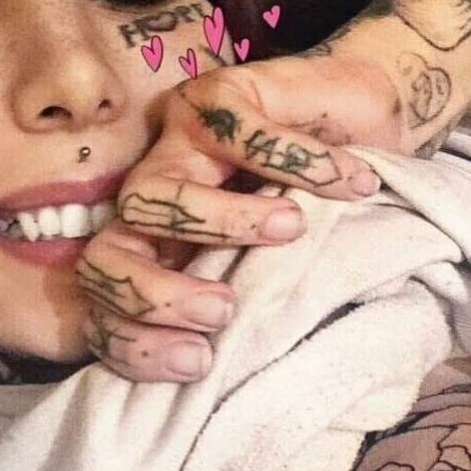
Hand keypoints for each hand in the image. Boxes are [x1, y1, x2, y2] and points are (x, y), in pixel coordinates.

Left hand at [77, 51, 401, 382]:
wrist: (366, 123)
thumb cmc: (323, 212)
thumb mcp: (286, 277)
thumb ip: (252, 312)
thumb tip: (242, 375)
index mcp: (157, 256)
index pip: (108, 311)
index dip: (134, 342)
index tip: (198, 362)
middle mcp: (150, 205)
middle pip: (104, 258)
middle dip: (154, 298)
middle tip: (222, 313)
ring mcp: (172, 146)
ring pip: (145, 197)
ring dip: (218, 223)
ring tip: (289, 232)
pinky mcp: (213, 96)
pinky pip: (239, 134)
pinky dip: (300, 164)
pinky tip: (347, 186)